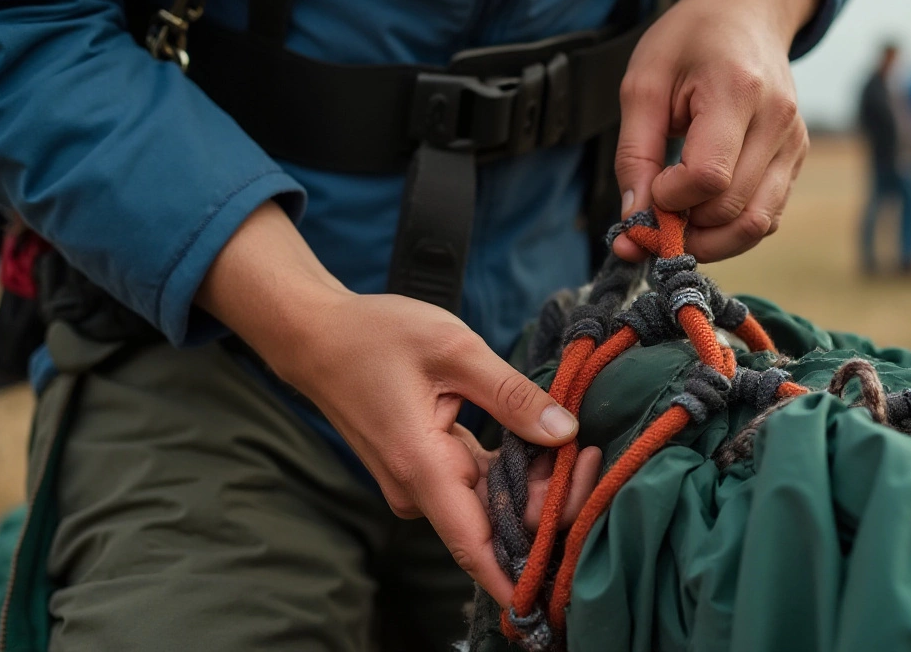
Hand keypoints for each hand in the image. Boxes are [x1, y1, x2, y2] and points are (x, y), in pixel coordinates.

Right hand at [197, 203, 601, 606]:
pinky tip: (545, 447)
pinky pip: (480, 486)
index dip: (523, 573)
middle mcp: (420, 491)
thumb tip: (566, 432)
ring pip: (494, 505)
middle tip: (593, 458)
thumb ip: (512, 396)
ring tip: (578, 448)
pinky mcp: (428, 471)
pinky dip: (515, 472)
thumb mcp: (454, 350)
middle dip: (553, 505)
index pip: (478, 547)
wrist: (317, 337)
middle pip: (499, 525)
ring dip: (537, 487)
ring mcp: (422, 485)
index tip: (568, 569)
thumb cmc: (377, 337)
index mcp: (423, 468)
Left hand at [613, 0, 819, 262]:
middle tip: (653, 218)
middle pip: (732, 209)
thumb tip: (634, 221)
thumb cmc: (691, 40)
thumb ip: (634, 155)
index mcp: (737, 91)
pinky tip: (702, 212)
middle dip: (685, 228)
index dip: (672, 199)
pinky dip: (731, 229)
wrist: (748, 11)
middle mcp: (777, 120)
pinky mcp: (796, 157)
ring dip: (710, 240)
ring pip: (756, 224)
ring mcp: (793, 142)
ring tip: (677, 223)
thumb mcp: (644, 83)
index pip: (709, 177)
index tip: (649, 188)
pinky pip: (768, 216)